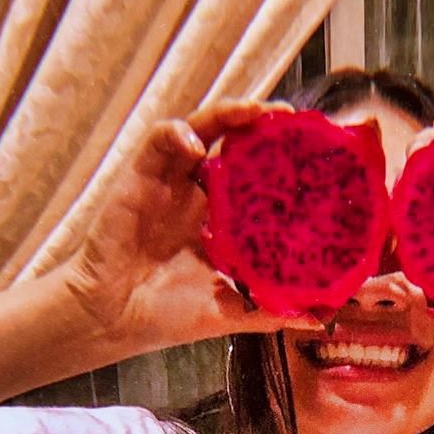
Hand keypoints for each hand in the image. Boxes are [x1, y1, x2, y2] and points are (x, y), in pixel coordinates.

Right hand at [63, 101, 319, 354]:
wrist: (114, 320)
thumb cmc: (168, 315)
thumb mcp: (230, 312)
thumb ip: (271, 311)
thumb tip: (319, 316)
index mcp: (225, 222)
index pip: (261, 180)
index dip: (286, 165)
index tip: (317, 158)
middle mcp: (201, 195)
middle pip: (237, 146)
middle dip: (265, 128)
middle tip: (294, 121)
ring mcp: (172, 182)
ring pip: (204, 130)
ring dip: (229, 115)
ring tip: (256, 113)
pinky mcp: (140, 177)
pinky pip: (160, 142)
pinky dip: (177, 134)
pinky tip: (193, 143)